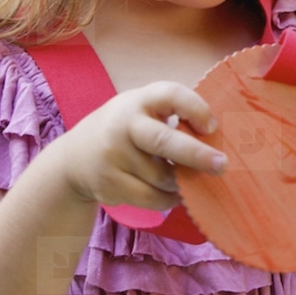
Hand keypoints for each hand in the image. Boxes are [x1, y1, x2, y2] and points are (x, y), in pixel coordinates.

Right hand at [58, 81, 224, 209]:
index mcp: (139, 100)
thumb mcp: (143, 113)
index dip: (195, 108)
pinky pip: (151, 198)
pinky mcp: (110, 183)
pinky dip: (169, 199)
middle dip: (196, 154)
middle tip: (221, 165)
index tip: (212, 126)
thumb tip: (218, 141)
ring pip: (162, 177)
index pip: (170, 95)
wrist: (74, 159)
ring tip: (190, 180)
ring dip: (182, 183)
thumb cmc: (125, 131)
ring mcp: (114, 155)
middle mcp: (124, 125)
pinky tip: (175, 194)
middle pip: (164, 141)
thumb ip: (173, 118)